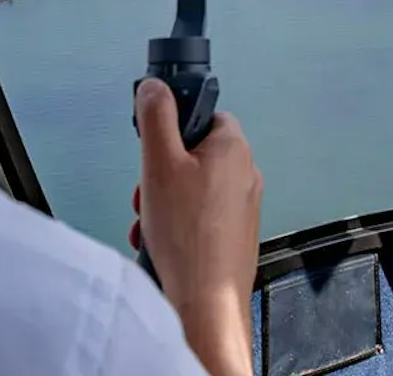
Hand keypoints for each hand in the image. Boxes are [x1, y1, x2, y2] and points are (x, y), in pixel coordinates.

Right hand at [133, 79, 261, 375]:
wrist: (206, 305)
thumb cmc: (188, 238)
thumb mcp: (159, 163)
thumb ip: (155, 117)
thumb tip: (155, 87)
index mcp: (234, 147)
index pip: (204, 115)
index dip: (175, 128)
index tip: (156, 144)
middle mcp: (245, 174)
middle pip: (194, 155)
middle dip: (162, 173)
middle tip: (147, 193)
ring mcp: (242, 208)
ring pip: (193, 189)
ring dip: (165, 202)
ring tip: (151, 225)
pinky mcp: (234, 236)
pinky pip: (200, 218)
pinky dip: (177, 226)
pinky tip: (161, 245)